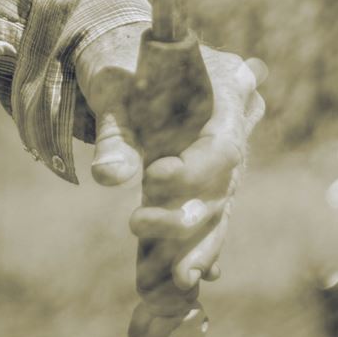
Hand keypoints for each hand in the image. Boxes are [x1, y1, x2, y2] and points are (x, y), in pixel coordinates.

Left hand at [73, 37, 264, 336]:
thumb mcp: (114, 93)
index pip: (219, 146)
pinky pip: (211, 218)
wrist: (131, 56)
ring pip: (218, 210)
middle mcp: (231, 134)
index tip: (156, 179)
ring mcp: (224, 161)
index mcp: (221, 98)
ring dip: (201, 247)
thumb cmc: (125, 65)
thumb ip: (116, 135)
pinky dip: (202, 246)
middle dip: (192, 221)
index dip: (193, 171)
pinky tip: (198, 280)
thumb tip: (106, 178)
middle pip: (221, 187)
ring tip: (181, 280)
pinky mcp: (208, 181)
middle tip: (157, 247)